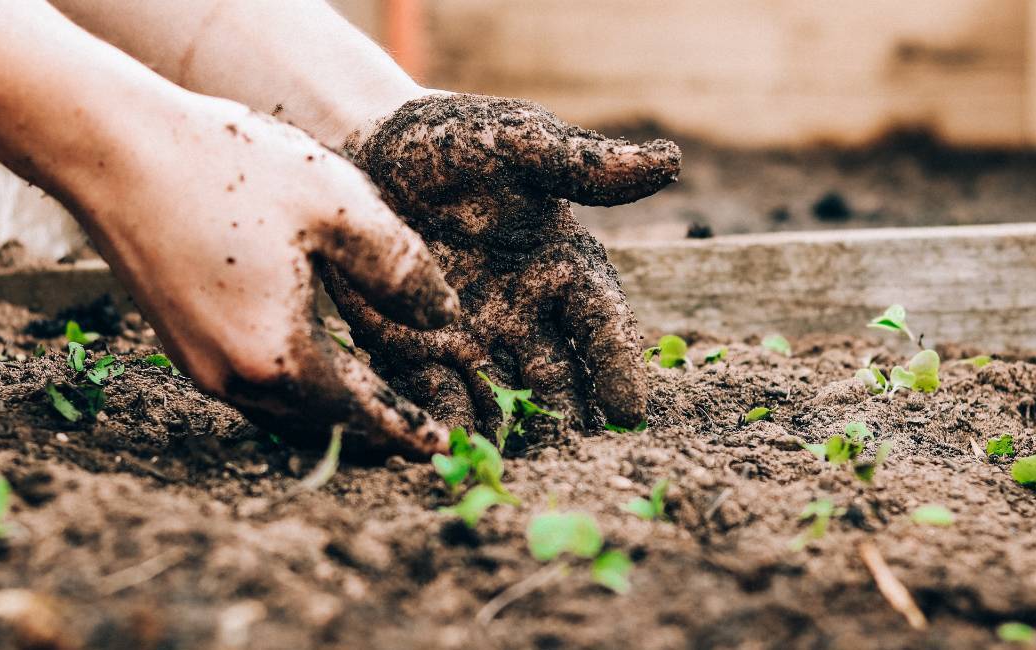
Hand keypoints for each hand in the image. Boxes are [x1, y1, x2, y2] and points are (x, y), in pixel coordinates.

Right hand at [65, 92, 458, 455]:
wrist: (114, 149)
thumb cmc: (229, 168)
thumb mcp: (339, 206)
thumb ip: (401, 269)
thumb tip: (444, 319)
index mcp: (279, 356)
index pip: (361, 412)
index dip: (406, 429)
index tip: (442, 448)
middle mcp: (233, 377)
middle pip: (320, 425)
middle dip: (371, 434)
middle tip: (417, 438)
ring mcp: (198, 364)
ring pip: (282, 411)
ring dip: (330, 415)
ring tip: (374, 409)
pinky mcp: (179, 341)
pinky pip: (252, 386)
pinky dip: (294, 390)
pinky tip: (314, 366)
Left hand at [327, 93, 679, 441]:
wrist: (366, 147)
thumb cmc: (454, 140)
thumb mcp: (517, 142)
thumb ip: (582, 163)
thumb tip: (669, 162)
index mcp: (563, 268)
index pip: (602, 324)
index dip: (617, 366)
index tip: (630, 411)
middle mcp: (526, 315)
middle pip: (558, 379)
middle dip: (568, 420)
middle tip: (575, 459)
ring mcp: (472, 339)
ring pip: (502, 400)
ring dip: (510, 435)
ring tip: (513, 471)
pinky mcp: (415, 351)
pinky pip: (434, 396)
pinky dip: (444, 424)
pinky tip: (445, 451)